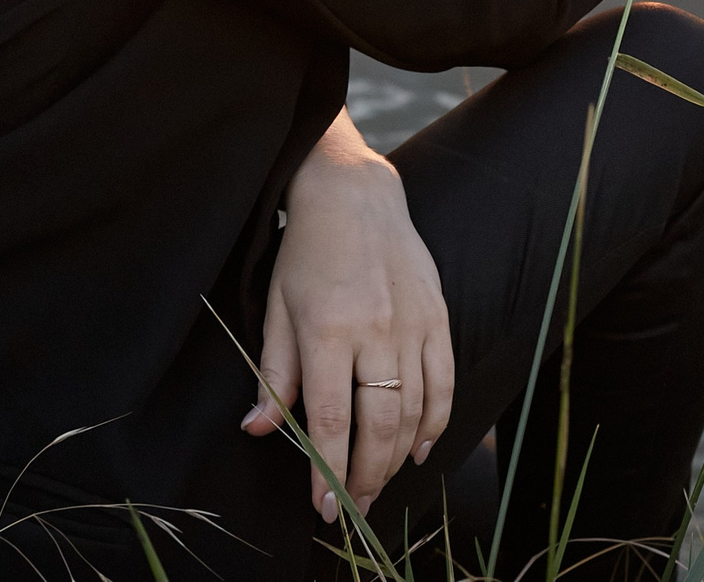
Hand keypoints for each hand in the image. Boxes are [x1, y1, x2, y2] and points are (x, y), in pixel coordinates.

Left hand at [241, 111, 452, 523]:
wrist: (356, 196)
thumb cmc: (307, 253)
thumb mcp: (276, 309)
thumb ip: (274, 375)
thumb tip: (259, 430)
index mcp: (328, 329)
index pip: (332, 420)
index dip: (328, 471)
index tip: (323, 507)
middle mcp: (376, 330)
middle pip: (380, 425)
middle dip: (365, 477)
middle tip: (352, 508)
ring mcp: (413, 324)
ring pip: (415, 411)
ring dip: (397, 458)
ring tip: (377, 484)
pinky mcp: (438, 316)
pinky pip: (444, 382)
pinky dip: (435, 423)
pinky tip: (420, 449)